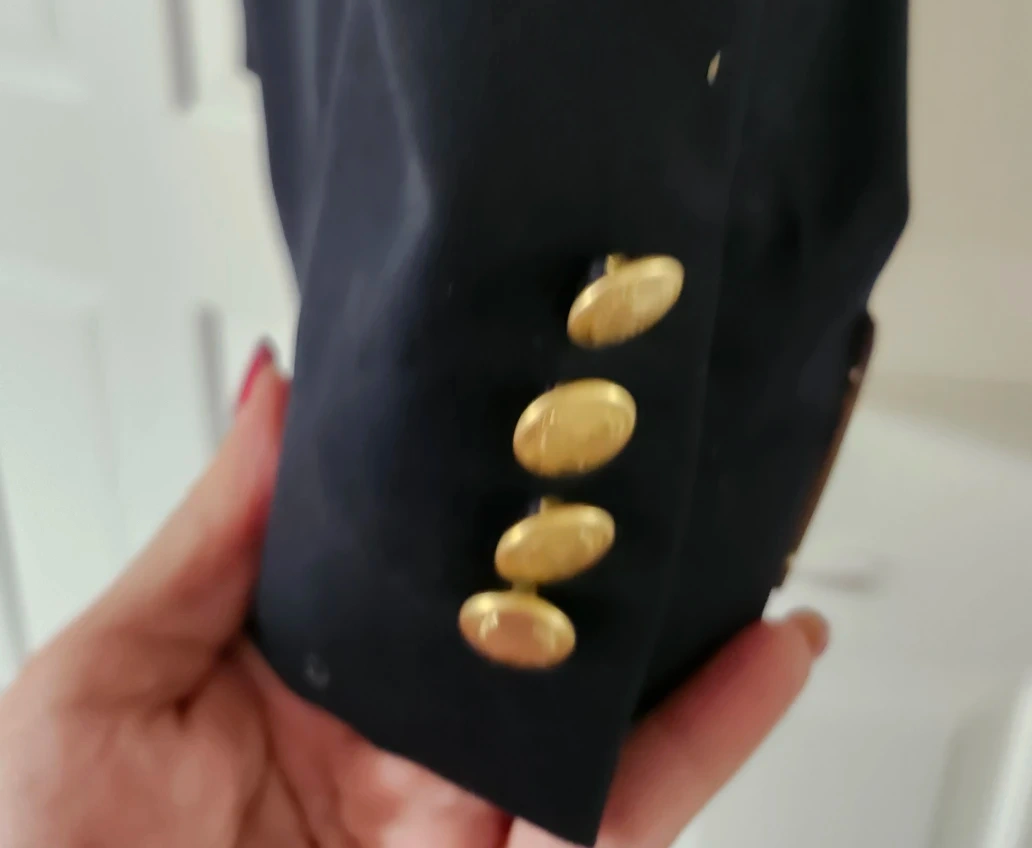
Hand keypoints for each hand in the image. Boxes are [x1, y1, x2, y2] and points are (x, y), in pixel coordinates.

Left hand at [0, 352, 825, 846]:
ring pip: (602, 704)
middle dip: (603, 534)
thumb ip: (210, 538)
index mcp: (304, 679)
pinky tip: (769, 653)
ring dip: (686, 617)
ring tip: (746, 511)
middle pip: (527, 622)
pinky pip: (625, 808)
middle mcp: (397, 746)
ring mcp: (461, 818)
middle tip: (669, 428)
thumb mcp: (98, 685)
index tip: (527, 390)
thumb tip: (276, 392)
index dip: (472, 478)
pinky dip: (709, 735)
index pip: (412, 555)